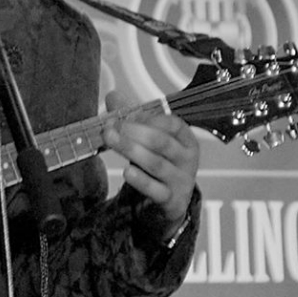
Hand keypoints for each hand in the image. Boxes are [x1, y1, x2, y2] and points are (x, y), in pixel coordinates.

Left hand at [102, 91, 199, 234]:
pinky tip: (126, 172)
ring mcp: (182, 181)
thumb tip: (113, 95)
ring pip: (157, 164)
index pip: (172, 124)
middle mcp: (187, 159)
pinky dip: (141, 181)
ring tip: (112, 141)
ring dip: (132, 151)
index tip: (122, 117)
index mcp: (185, 139)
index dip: (146, 119)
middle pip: (161, 142)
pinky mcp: (172, 201)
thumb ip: (131, 117)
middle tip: (110, 128)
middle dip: (134, 133)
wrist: (169, 201)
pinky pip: (157, 190)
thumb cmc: (159, 162)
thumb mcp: (148, 139)